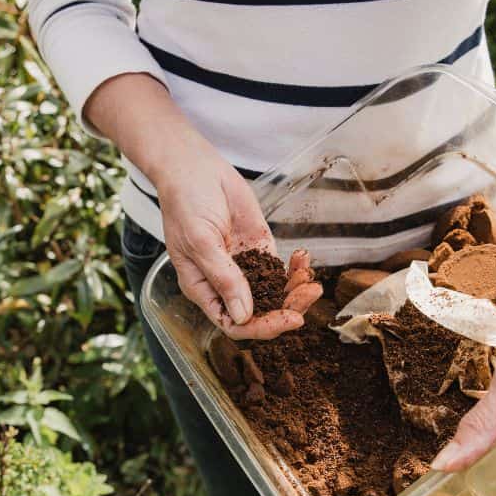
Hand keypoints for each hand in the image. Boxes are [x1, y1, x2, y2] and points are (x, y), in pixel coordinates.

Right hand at [82, 72, 319, 337]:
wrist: (194, 168)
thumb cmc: (185, 204)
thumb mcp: (200, 242)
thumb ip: (223, 277)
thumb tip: (242, 315)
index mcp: (204, 290)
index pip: (234, 324)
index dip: (262, 327)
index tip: (288, 318)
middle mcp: (225, 284)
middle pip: (260, 312)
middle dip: (287, 308)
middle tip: (309, 293)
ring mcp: (243, 267)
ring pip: (275, 293)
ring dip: (295, 289)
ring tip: (310, 277)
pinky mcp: (259, 248)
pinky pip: (281, 268)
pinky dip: (295, 268)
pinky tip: (304, 259)